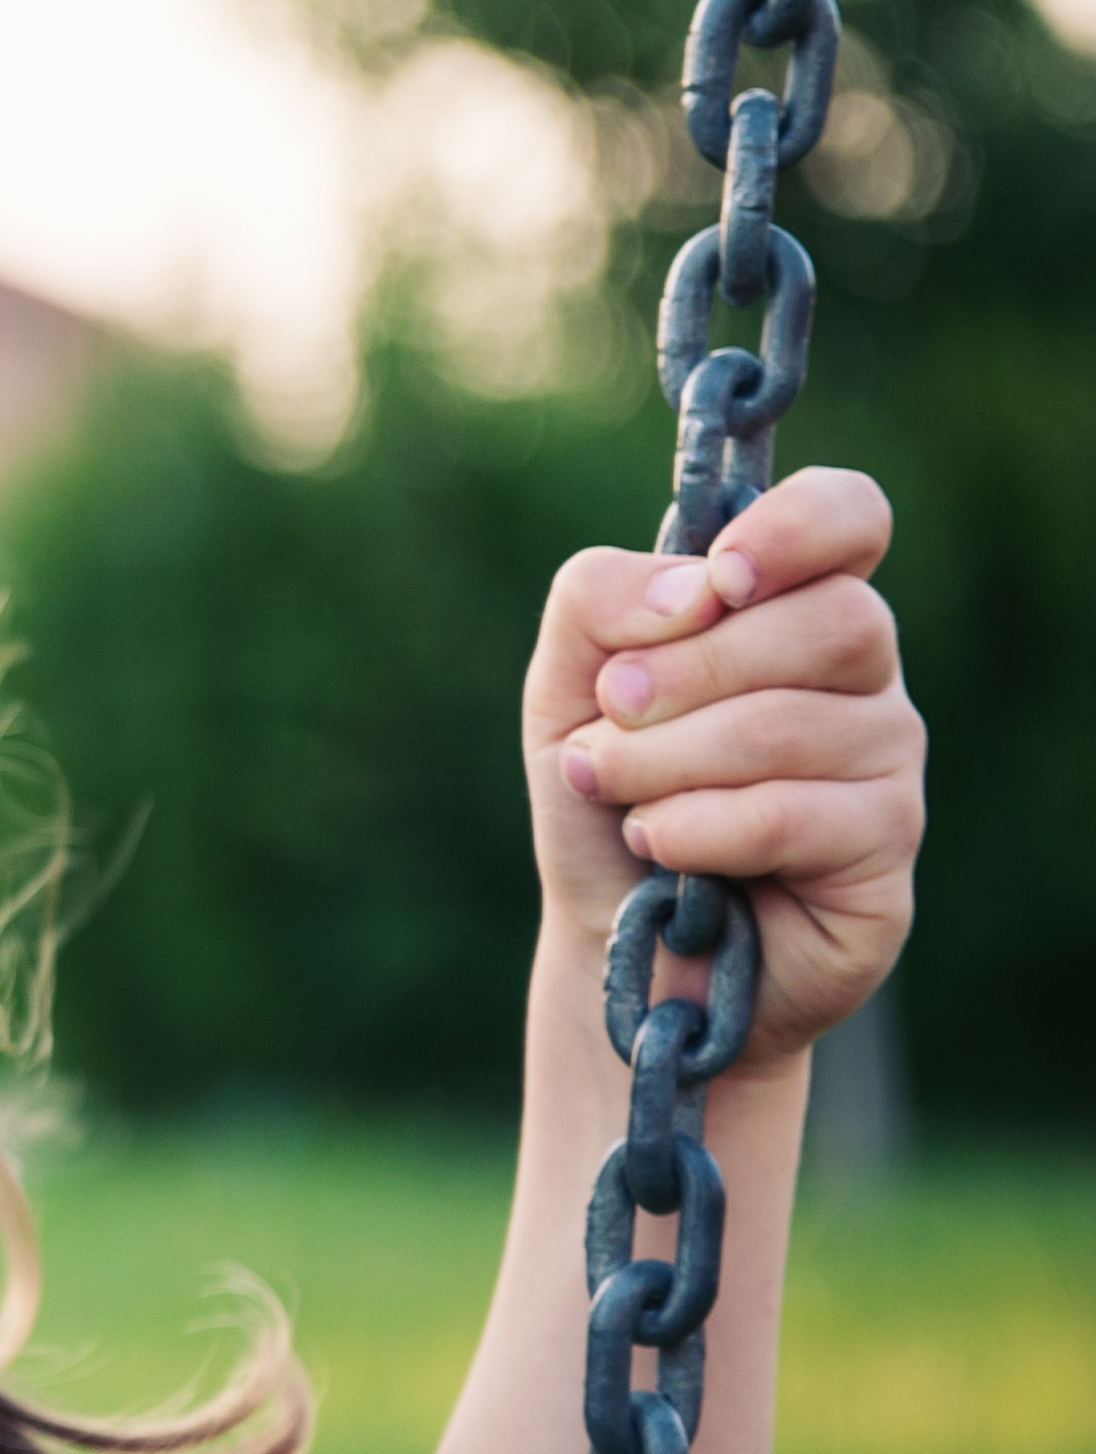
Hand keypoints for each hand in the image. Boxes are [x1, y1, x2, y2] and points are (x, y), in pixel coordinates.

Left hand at [523, 467, 924, 1063]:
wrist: (613, 936)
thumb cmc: (602, 792)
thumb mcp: (565, 683)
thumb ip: (603, 600)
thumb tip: (700, 589)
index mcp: (792, 606)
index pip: (852, 517)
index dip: (798, 529)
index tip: (720, 577)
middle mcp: (862, 676)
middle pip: (830, 621)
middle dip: (687, 673)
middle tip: (608, 717)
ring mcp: (889, 763)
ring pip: (794, 724)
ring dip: (666, 760)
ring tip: (612, 792)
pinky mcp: (886, 853)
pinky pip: (796, 815)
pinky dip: (697, 827)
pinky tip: (657, 846)